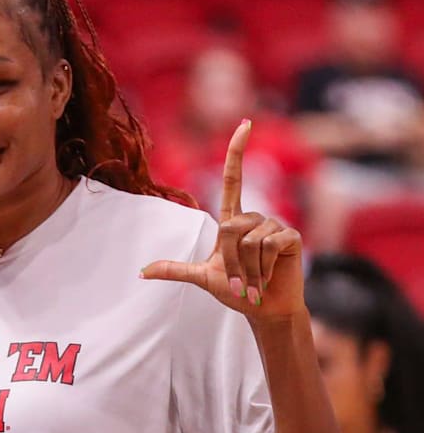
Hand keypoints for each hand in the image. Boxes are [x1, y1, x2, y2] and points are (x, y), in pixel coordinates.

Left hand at [141, 120, 305, 318]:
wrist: (265, 308)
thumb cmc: (237, 290)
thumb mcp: (201, 277)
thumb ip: (174, 269)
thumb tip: (141, 272)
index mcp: (232, 221)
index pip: (233, 179)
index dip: (237, 152)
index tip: (244, 124)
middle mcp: (253, 218)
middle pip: (229, 228)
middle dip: (230, 260)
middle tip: (239, 282)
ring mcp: (274, 225)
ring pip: (249, 239)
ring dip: (247, 267)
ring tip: (254, 281)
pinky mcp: (290, 237)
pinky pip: (269, 245)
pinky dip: (264, 266)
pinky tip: (270, 276)